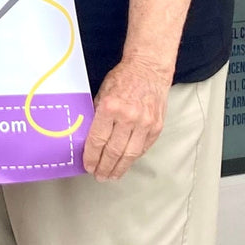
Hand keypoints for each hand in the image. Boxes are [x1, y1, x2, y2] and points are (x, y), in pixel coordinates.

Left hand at [82, 56, 171, 180]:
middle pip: (114, 150)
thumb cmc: (122, 78)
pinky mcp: (156, 126)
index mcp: (110, 107)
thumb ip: (97, 114)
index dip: (92, 156)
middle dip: (105, 166)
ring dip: (120, 168)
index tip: (87, 166)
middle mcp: (128, 117)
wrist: (149, 69)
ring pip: (130, 153)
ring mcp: (145, 123)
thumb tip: (89, 136)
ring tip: (112, 176)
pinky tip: (126, 163)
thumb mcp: (102, 92)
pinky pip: (143, 147)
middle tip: (99, 176)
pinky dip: (133, 157)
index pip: (98, 139)